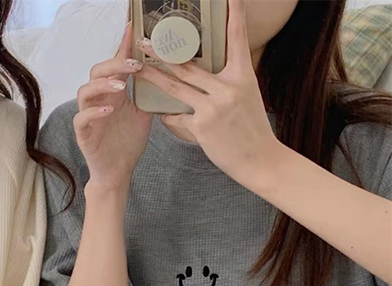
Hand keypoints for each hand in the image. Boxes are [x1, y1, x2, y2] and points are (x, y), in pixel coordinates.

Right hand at [74, 22, 152, 193]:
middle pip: (97, 71)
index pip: (116, 64)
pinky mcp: (83, 134)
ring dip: (103, 84)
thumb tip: (166, 72)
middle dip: (115, 65)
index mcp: (113, 93)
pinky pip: (82, 118)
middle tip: (135, 65)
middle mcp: (99, 101)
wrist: (118, 172)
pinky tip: (109, 110)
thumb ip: (148, 93)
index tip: (133, 29)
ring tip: (121, 86)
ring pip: (85, 91)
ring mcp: (89, 116)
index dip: (123, 46)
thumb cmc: (128, 143)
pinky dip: (94, 112)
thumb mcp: (144, 114)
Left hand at [137, 0, 279, 182]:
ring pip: (177, 87)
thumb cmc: (252, 128)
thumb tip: (206, 70)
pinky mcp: (202, 127)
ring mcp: (214, 107)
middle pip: (189, 65)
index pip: (237, 38)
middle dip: (164, 52)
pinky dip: (168, 115)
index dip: (234, 14)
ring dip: (154, 77)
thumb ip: (227, 81)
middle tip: (145, 40)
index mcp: (243, 75)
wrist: (260, 159)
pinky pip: (177, 117)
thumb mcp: (246, 96)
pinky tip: (159, 113)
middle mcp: (228, 87)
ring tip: (138, 68)